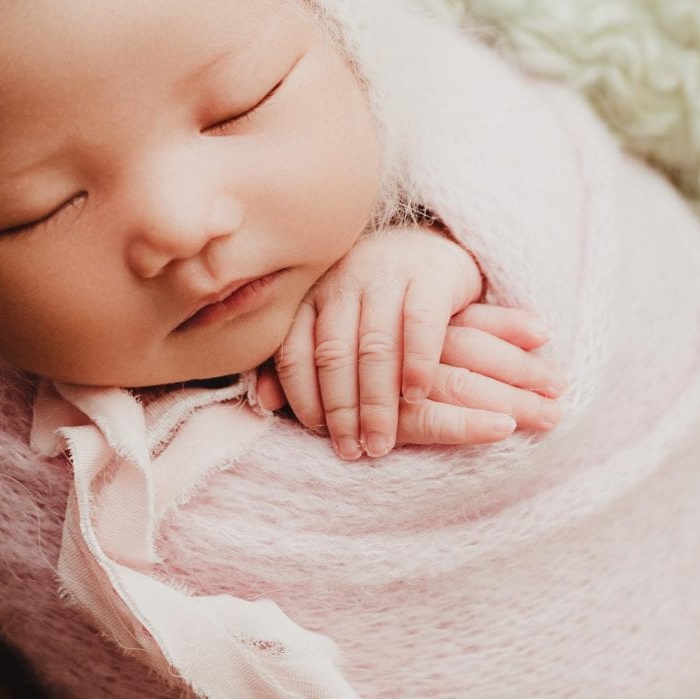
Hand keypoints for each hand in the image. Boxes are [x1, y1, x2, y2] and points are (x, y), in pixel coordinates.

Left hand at [258, 226, 563, 457]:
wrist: (435, 247)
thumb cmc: (376, 300)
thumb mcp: (334, 322)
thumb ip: (300, 359)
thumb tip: (265, 403)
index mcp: (312, 295)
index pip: (296, 351)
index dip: (303, 397)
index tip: (318, 433)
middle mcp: (343, 281)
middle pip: (334, 354)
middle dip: (341, 410)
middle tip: (353, 451)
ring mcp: (387, 274)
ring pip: (374, 345)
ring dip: (376, 401)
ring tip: (381, 441)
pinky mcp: (431, 275)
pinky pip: (420, 323)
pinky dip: (417, 363)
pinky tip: (417, 395)